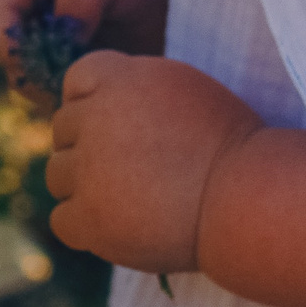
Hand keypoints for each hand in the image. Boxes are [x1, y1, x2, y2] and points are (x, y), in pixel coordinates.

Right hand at [0, 0, 176, 102]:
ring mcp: (45, 34)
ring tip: (84, 90)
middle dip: (29, 68)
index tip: (29, 61)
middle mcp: (27, 4)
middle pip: (7, 47)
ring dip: (50, 85)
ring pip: (29, 72)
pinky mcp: (67, 59)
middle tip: (61, 84)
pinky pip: (56, 84)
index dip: (6, 36)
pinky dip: (69, 92)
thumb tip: (59, 47)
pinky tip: (95, 95)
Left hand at [46, 51, 261, 273]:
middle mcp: (97, 118)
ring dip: (84, 186)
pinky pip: (62, 219)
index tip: (119, 125)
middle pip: (63, 129)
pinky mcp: (91, 218)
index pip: (76, 79)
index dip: (92, 102)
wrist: (247, 199)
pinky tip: (119, 227)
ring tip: (129, 198)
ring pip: (57, 174)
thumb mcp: (181, 90)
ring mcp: (90, 170)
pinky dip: (85, 227)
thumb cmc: (228, 145)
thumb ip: (132, 91)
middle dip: (89, 146)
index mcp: (121, 79)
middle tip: (132, 169)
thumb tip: (92, 102)